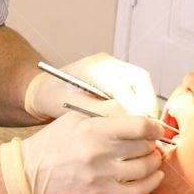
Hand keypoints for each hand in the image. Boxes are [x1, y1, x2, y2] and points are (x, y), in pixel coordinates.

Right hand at [20, 108, 165, 193]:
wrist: (30, 172)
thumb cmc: (53, 141)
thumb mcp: (76, 116)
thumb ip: (106, 111)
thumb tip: (136, 113)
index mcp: (94, 130)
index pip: (139, 126)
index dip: (154, 127)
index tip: (156, 128)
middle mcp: (99, 153)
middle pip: (144, 147)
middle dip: (152, 144)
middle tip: (150, 143)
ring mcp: (101, 175)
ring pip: (144, 170)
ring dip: (154, 163)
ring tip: (152, 158)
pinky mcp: (100, 193)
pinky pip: (135, 191)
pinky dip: (150, 184)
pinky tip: (154, 177)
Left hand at [24, 53, 159, 121]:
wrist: (43, 92)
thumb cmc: (52, 98)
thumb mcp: (72, 107)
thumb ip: (99, 112)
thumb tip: (124, 119)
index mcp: (95, 66)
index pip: (125, 85)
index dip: (136, 108)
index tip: (141, 127)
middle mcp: (108, 64)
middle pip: (141, 80)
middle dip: (148, 106)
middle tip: (150, 129)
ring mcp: (114, 69)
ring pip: (142, 85)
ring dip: (147, 107)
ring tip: (146, 130)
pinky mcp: (117, 78)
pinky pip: (137, 90)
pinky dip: (141, 107)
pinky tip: (137, 125)